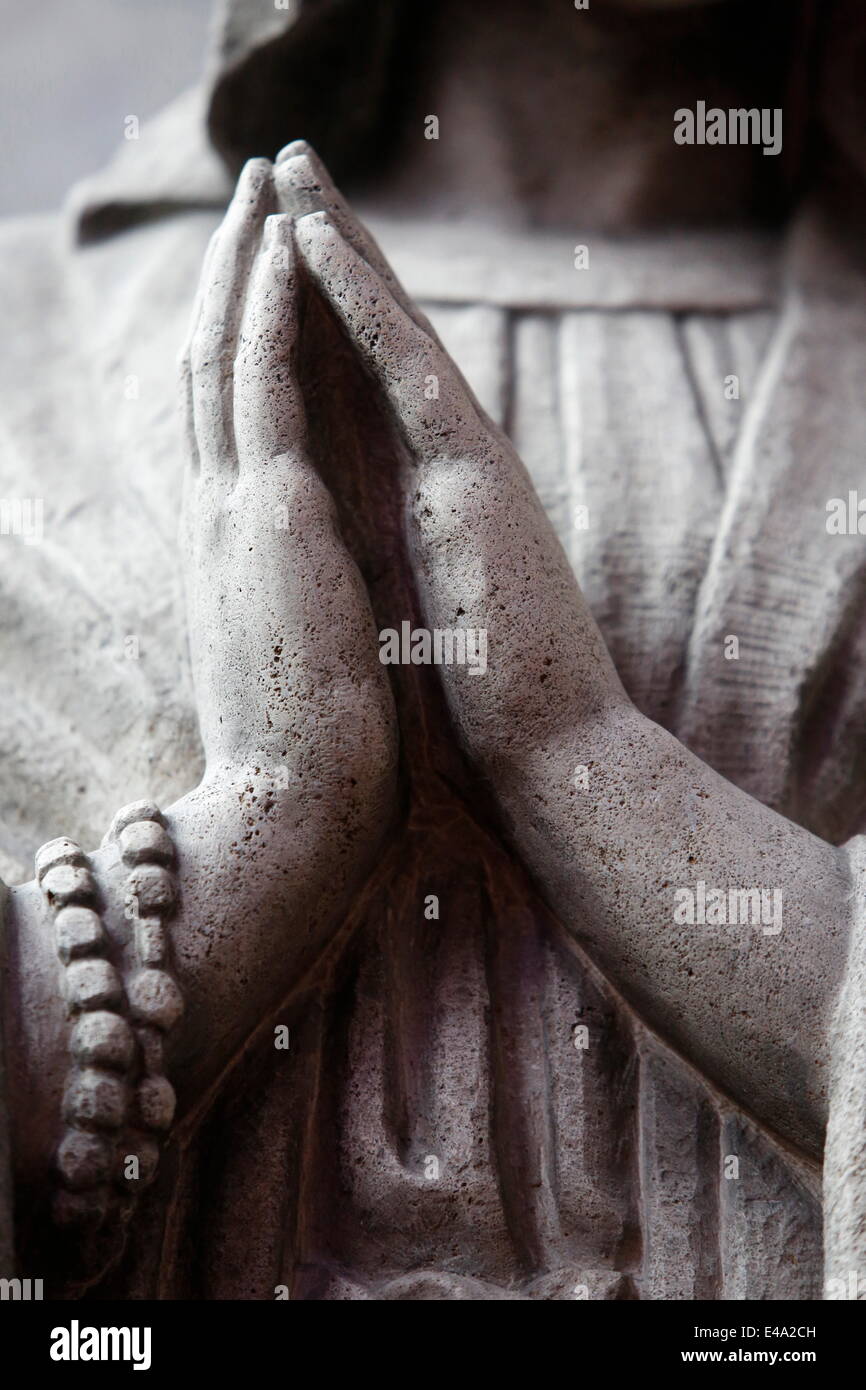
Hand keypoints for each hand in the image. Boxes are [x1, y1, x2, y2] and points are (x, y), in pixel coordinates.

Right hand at [4, 160, 398, 1182]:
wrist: (298, 806)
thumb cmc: (310, 739)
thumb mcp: (294, 642)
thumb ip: (288, 587)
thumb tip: (308, 565)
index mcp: (234, 543)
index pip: (228, 419)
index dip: (239, 339)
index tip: (259, 280)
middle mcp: (220, 515)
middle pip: (212, 368)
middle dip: (232, 279)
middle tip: (249, 202)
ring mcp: (236, 513)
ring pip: (228, 357)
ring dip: (247, 267)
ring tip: (264, 189)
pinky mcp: (271, 518)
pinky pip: (265, 387)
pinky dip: (273, 313)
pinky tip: (286, 252)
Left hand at [287, 150, 849, 1159]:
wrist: (556, 760)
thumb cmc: (489, 705)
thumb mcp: (425, 606)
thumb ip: (400, 550)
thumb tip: (359, 531)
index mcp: (430, 495)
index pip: (371, 386)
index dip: (329, 314)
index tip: (282, 255)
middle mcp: (451, 462)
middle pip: (380, 338)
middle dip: (331, 253)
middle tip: (285, 175)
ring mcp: (466, 464)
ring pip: (390, 331)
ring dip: (337, 247)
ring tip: (289, 172)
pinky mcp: (471, 481)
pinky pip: (402, 370)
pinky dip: (357, 303)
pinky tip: (315, 244)